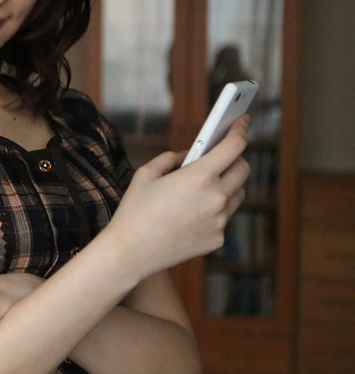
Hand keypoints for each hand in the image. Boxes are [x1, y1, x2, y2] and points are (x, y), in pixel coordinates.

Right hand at [105, 115, 250, 278]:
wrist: (130, 252)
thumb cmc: (134, 211)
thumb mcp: (146, 174)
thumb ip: (171, 158)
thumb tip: (189, 156)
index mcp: (199, 177)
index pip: (234, 146)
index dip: (239, 130)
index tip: (242, 122)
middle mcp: (216, 198)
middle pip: (243, 169)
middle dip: (235, 158)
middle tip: (222, 156)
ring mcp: (220, 220)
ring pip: (238, 194)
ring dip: (228, 184)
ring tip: (208, 184)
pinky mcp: (218, 238)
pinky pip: (225, 217)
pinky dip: (215, 210)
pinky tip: (194, 213)